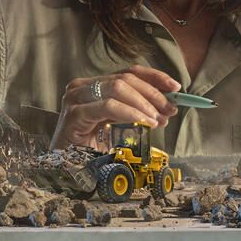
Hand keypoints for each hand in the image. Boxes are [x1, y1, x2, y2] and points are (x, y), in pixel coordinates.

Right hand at [53, 64, 179, 148]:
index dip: (154, 77)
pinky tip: (144, 123)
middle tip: (170, 109)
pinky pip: (108, 106)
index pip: (128, 72)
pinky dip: (131, 113)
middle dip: (153, 93)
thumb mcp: (116, 124)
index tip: (175, 86)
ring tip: (159, 119)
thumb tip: (166, 107)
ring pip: (118, 88)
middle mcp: (82, 86)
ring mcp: (76, 98)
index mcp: (94, 85)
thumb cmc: (90, 147)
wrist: (64, 168)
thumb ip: (135, 112)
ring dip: (144, 104)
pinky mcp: (74, 114)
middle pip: (126, 79)